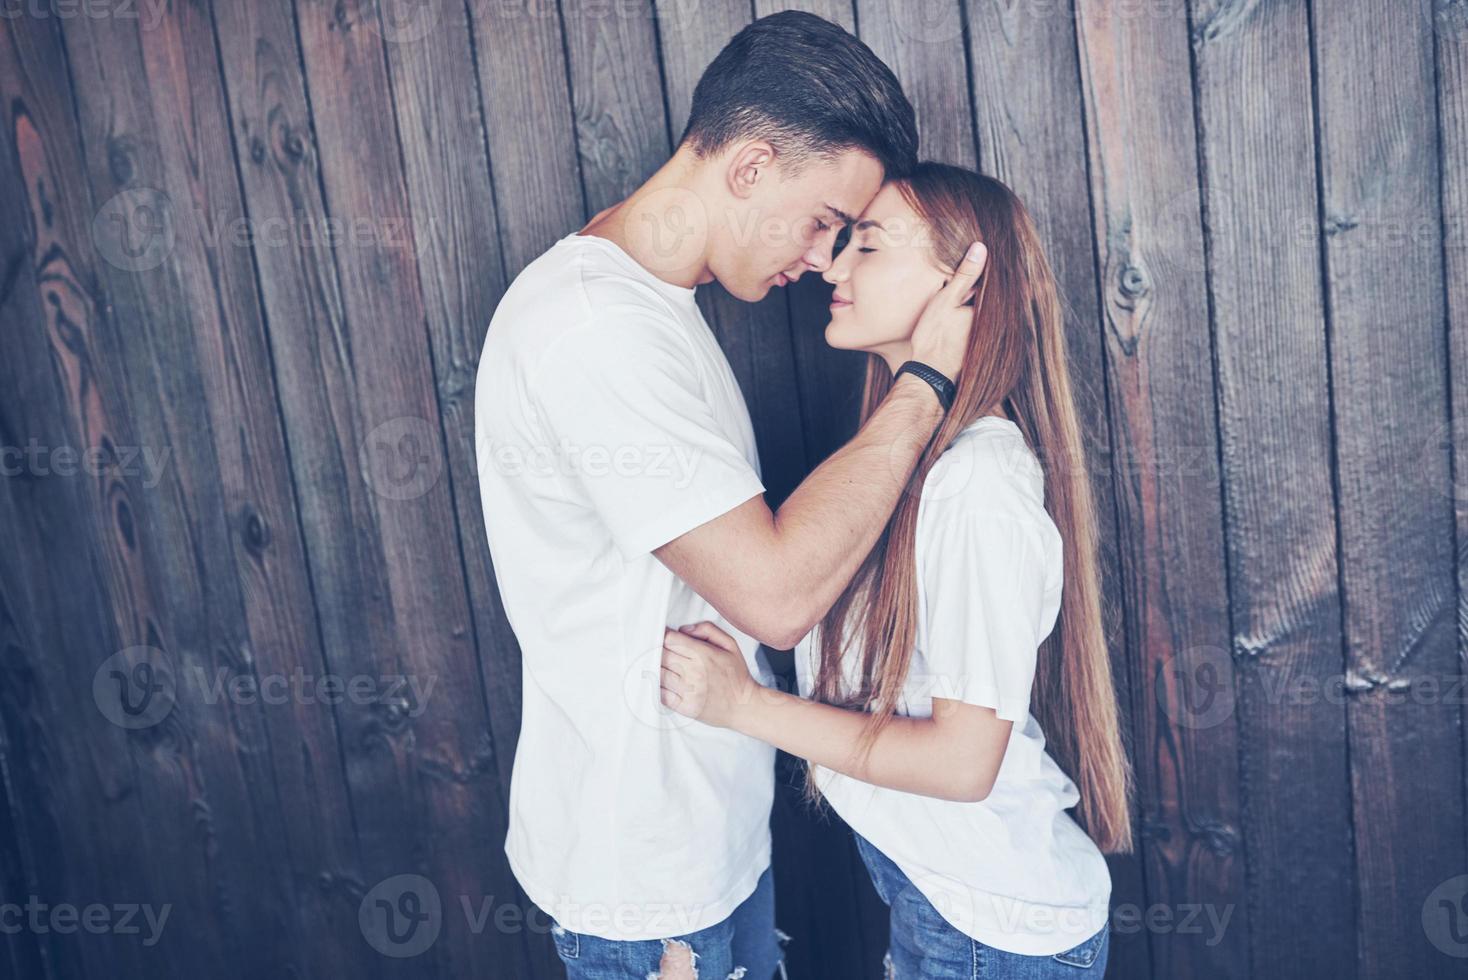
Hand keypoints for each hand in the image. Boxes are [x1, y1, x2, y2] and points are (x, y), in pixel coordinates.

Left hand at [660, 622, 759, 729]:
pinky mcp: (684, 707)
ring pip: (658, 673)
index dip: (664, 636)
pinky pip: (661, 693)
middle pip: (661, 655)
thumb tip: (683, 629)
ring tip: (663, 666)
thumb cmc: (736, 675)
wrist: (745, 707)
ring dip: (657, 668)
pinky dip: (658, 686)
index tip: (665, 637)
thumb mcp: (730, 645)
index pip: (670, 639)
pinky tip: (664, 682)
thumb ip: (708, 630)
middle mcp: (694, 672)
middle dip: (658, 650)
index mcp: (704, 654)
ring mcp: (688, 691)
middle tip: (661, 651)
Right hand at [907, 241, 986, 381]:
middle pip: (998, 294)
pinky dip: (983, 311)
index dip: (994, 266)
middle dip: (994, 280)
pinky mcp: (986, 343)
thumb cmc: (935, 338)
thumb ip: (965, 274)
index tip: (996, 252)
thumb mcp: (947, 300)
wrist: (930, 374)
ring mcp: (994, 335)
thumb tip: (981, 248)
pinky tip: (970, 307)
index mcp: (992, 308)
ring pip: (993, 308)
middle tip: (989, 259)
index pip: (1001, 280)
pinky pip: (988, 320)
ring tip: (982, 280)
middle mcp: (999, 322)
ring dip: (988, 296)